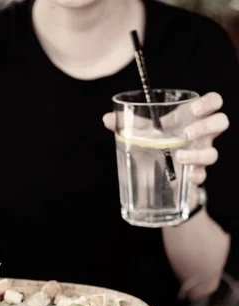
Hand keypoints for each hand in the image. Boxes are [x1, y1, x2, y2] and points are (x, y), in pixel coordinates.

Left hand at [103, 92, 229, 185]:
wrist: (158, 178)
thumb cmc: (156, 147)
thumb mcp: (143, 134)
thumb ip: (128, 125)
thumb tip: (107, 119)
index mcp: (191, 119)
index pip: (214, 102)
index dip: (209, 103)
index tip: (193, 110)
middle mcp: (201, 136)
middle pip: (221, 122)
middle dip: (207, 126)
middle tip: (185, 134)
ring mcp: (200, 156)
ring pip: (213, 153)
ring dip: (198, 155)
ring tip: (178, 158)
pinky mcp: (196, 176)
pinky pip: (203, 177)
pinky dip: (196, 177)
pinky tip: (186, 178)